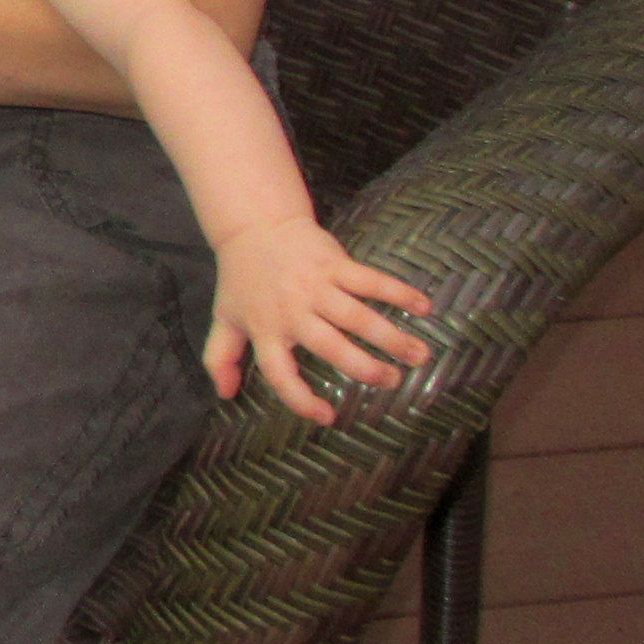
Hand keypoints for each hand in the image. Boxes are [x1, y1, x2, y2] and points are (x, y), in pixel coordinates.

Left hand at [201, 220, 433, 426]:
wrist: (255, 226)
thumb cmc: (243, 280)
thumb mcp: (224, 318)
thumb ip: (220, 358)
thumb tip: (225, 395)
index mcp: (265, 330)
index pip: (280, 374)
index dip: (301, 399)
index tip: (328, 417)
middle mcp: (292, 311)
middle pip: (331, 346)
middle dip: (364, 367)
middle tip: (392, 382)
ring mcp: (316, 286)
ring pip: (358, 316)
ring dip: (391, 337)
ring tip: (419, 355)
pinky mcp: (335, 263)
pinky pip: (371, 280)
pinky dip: (399, 292)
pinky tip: (424, 306)